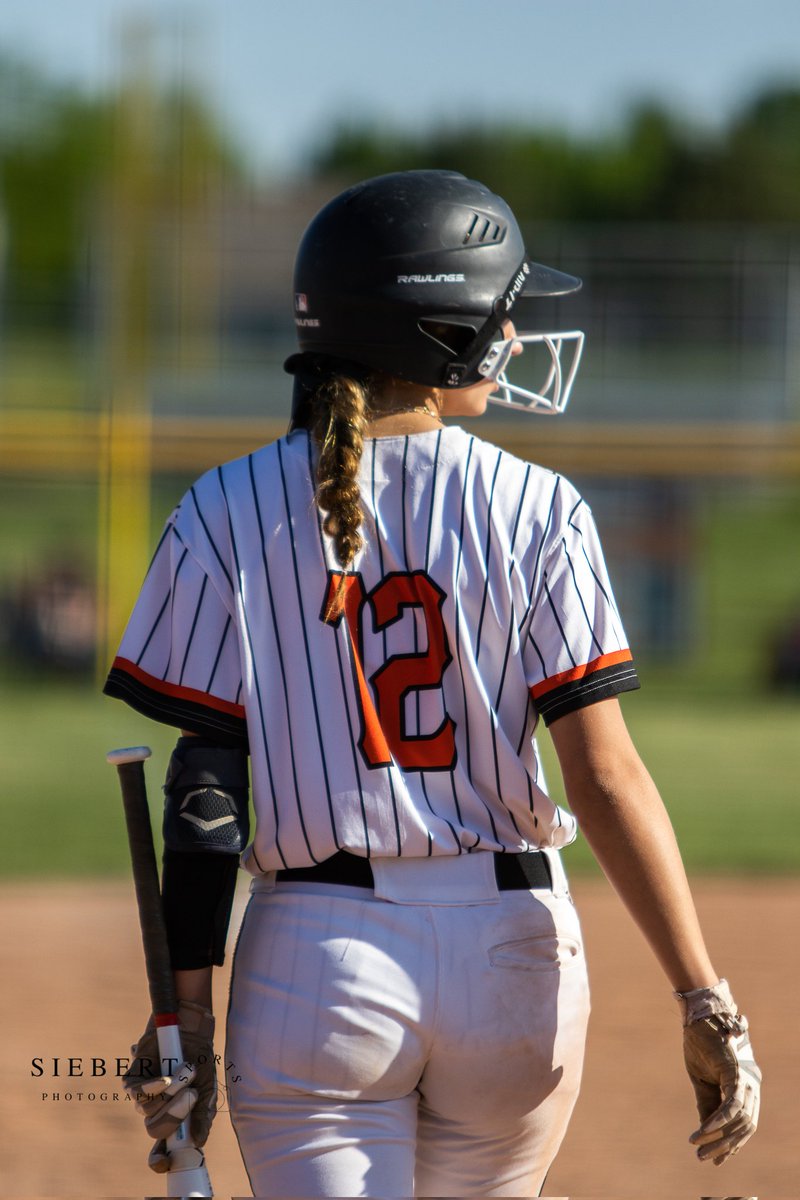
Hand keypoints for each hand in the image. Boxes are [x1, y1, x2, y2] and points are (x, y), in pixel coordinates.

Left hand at [124, 999, 215, 1171]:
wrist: (190, 1030)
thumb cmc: (199, 1061)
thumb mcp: (206, 1089)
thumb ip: (202, 1115)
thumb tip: (199, 1142)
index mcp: (173, 1119)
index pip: (160, 1149)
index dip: (160, 1160)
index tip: (166, 1162)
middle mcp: (156, 1110)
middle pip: (154, 1130)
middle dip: (174, 1115)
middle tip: (191, 1096)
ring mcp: (143, 1095)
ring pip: (147, 1111)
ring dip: (171, 1093)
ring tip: (187, 1073)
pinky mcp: (132, 1079)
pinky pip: (136, 1093)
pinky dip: (154, 1087)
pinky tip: (166, 1078)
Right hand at [677, 979, 760, 1164]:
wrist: (699, 1017)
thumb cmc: (701, 1045)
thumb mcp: (703, 1081)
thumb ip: (708, 1104)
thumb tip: (707, 1132)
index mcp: (746, 1087)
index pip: (745, 1124)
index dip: (732, 1144)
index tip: (716, 1160)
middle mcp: (752, 1085)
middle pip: (745, 1127)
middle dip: (724, 1146)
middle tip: (704, 1159)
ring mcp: (746, 1079)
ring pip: (740, 1120)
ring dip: (718, 1137)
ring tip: (697, 1146)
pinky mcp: (736, 1073)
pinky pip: (731, 1105)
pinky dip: (718, 1120)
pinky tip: (703, 1131)